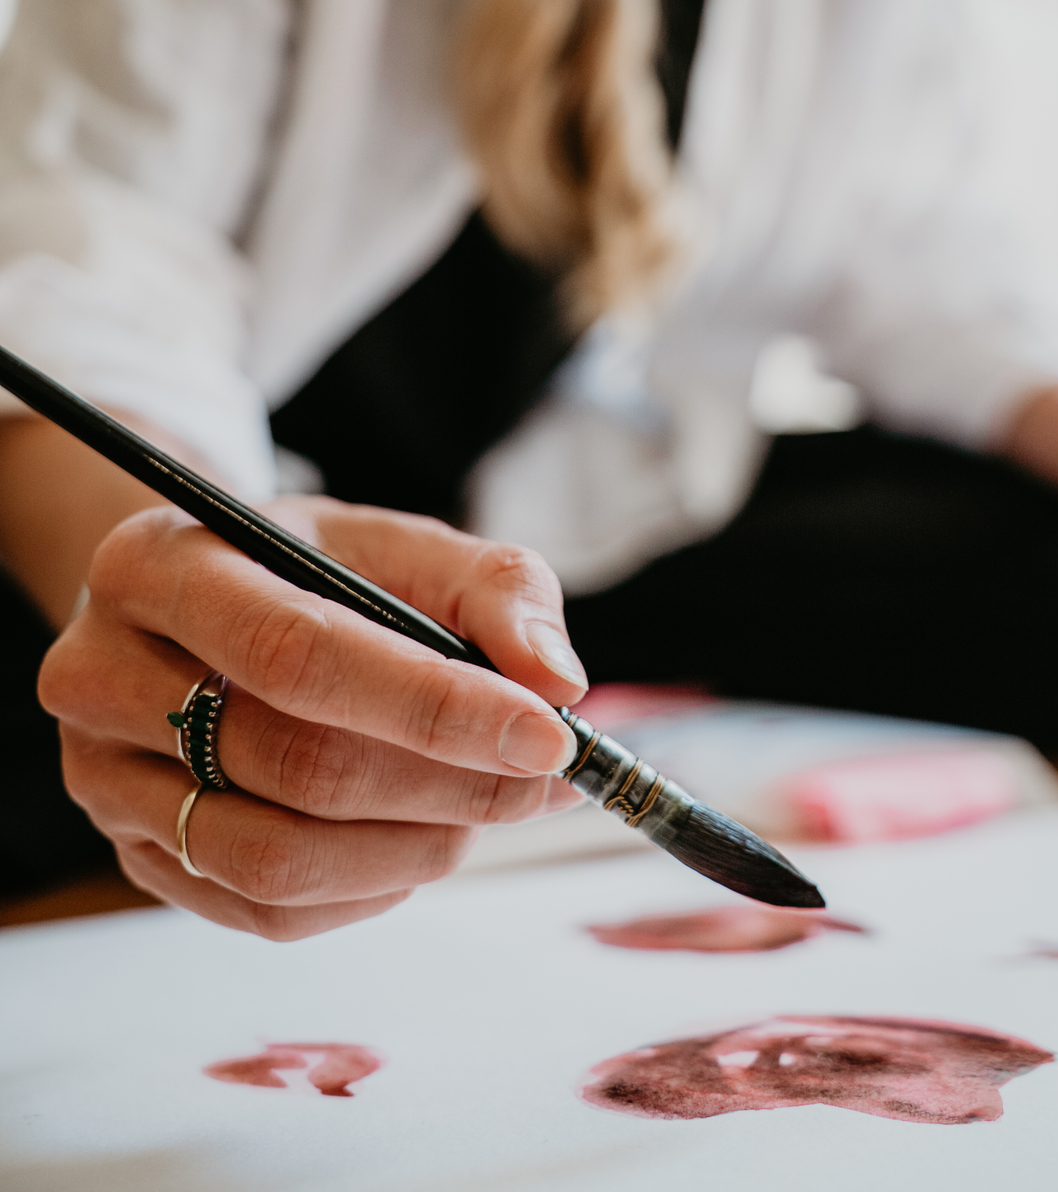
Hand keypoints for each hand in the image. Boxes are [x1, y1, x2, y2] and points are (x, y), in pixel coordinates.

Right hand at [39, 497, 587, 937]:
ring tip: (489, 807)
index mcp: (158, 564)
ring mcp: (103, 777)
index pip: (299, 655)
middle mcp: (101, 673)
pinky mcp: (132, 855)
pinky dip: (369, 889)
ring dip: (415, 848)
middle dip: (447, 784)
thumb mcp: (397, 544)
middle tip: (544, 779)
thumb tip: (556, 681)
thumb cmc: (311, 570)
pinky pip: (263, 912)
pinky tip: (420, 838)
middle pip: (294, 766)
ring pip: (276, 858)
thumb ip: (494, 591)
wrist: (204, 607)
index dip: (434, 705)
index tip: (548, 733)